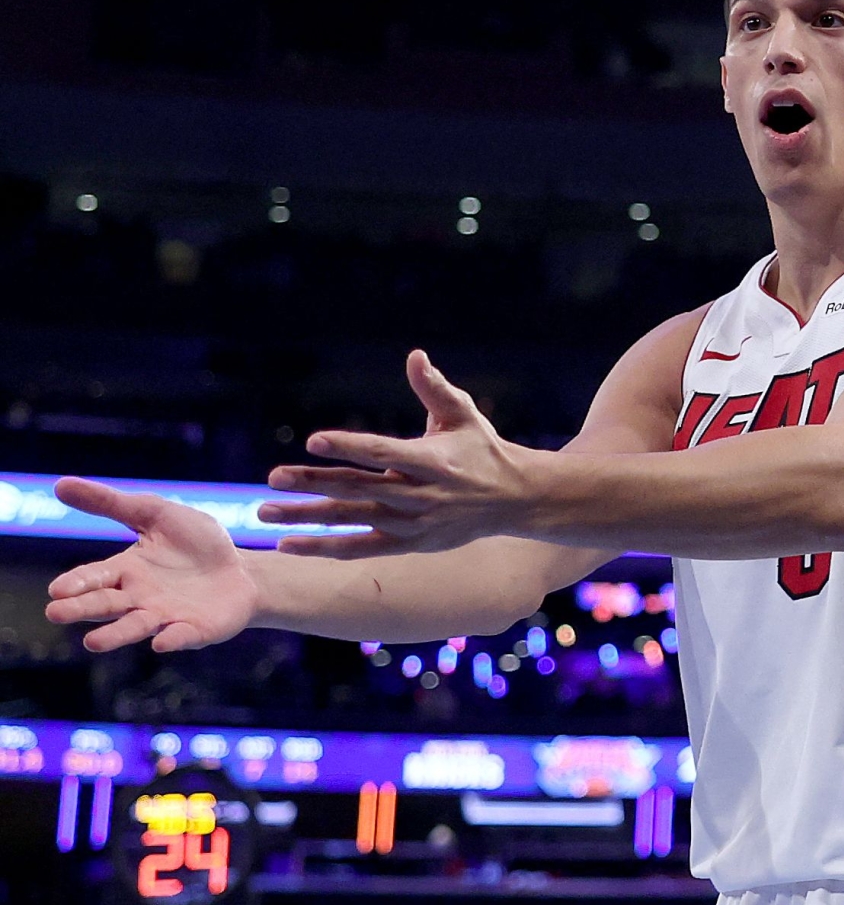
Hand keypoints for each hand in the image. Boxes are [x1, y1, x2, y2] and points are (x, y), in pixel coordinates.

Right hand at [44, 483, 260, 653]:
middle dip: (81, 609)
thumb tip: (60, 483)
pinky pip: (180, 636)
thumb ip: (111, 503)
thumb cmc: (196, 543)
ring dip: (115, 635)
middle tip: (55, 613)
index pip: (94, 577)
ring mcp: (165, 616)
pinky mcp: (195, 630)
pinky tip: (161, 643)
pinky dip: (171, 639)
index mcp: (126, 570)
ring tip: (92, 643)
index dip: (76, 582)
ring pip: (134, 626)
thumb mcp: (155, 513)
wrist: (243, 570)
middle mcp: (139, 598)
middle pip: (105, 604)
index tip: (57, 589)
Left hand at [257, 352, 540, 556]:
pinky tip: (288, 544)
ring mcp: (413, 523)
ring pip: (352, 519)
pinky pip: (361, 547)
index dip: (349, 446)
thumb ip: (435, 389)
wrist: (517, 500)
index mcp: (432, 461)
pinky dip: (326, 548)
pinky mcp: (410, 542)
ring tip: (264, 510)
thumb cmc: (484, 449)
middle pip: (358, 488)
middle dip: (313, 483)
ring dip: (307, 517)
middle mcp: (420, 495)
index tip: (314, 440)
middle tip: (273, 477)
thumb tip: (415, 356)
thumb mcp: (465, 416)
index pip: (383, 453)